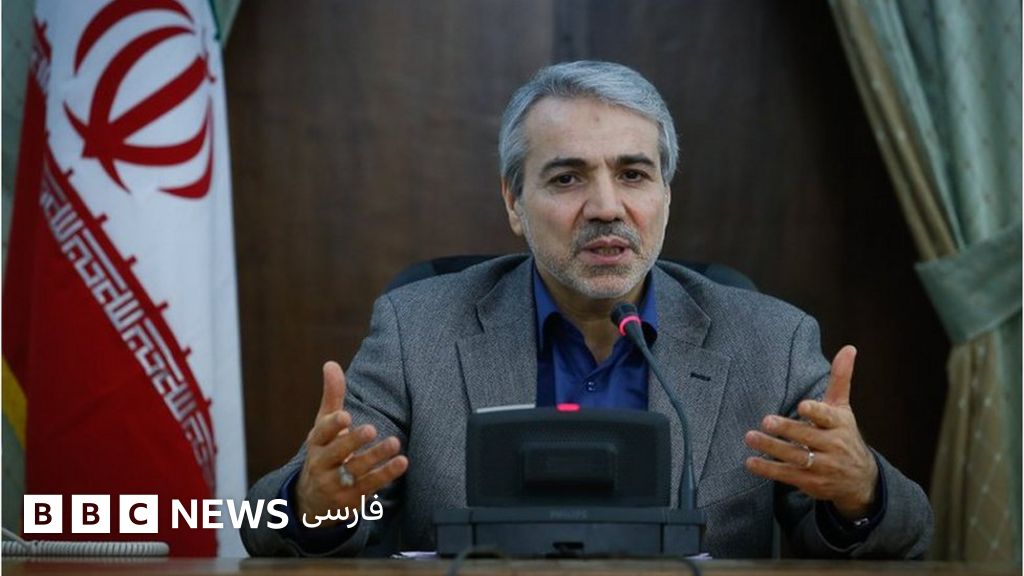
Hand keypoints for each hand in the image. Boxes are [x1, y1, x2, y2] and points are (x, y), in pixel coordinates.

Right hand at [294, 361, 408, 527]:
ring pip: (355, 470)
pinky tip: (401, 462)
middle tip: (371, 429)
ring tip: (394, 443)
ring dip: (375, 457)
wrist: (311, 502)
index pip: (321, 434)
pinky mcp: (351, 500)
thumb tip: (330, 363)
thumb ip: (332, 396)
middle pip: (336, 453)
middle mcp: (322, 464)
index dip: (332, 425)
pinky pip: (369, 486)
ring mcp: (336, 484)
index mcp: (316, 444)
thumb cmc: (324, 453)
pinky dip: (385, 474)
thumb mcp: (324, 426)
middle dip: (353, 442)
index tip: (345, 415)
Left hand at [744, 345, 877, 519]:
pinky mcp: (810, 482)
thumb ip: (840, 379)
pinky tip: (751, 462)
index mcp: (840, 425)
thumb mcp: (843, 408)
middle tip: (766, 420)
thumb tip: (849, 347)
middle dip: (787, 429)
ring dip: (772, 448)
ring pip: (795, 457)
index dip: (816, 412)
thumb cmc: (844, 435)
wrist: (859, 480)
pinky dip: (768, 469)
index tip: (802, 406)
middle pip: (808, 437)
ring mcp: (822, 467)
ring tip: (750, 437)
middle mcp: (833, 447)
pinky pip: (787, 475)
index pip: (828, 418)